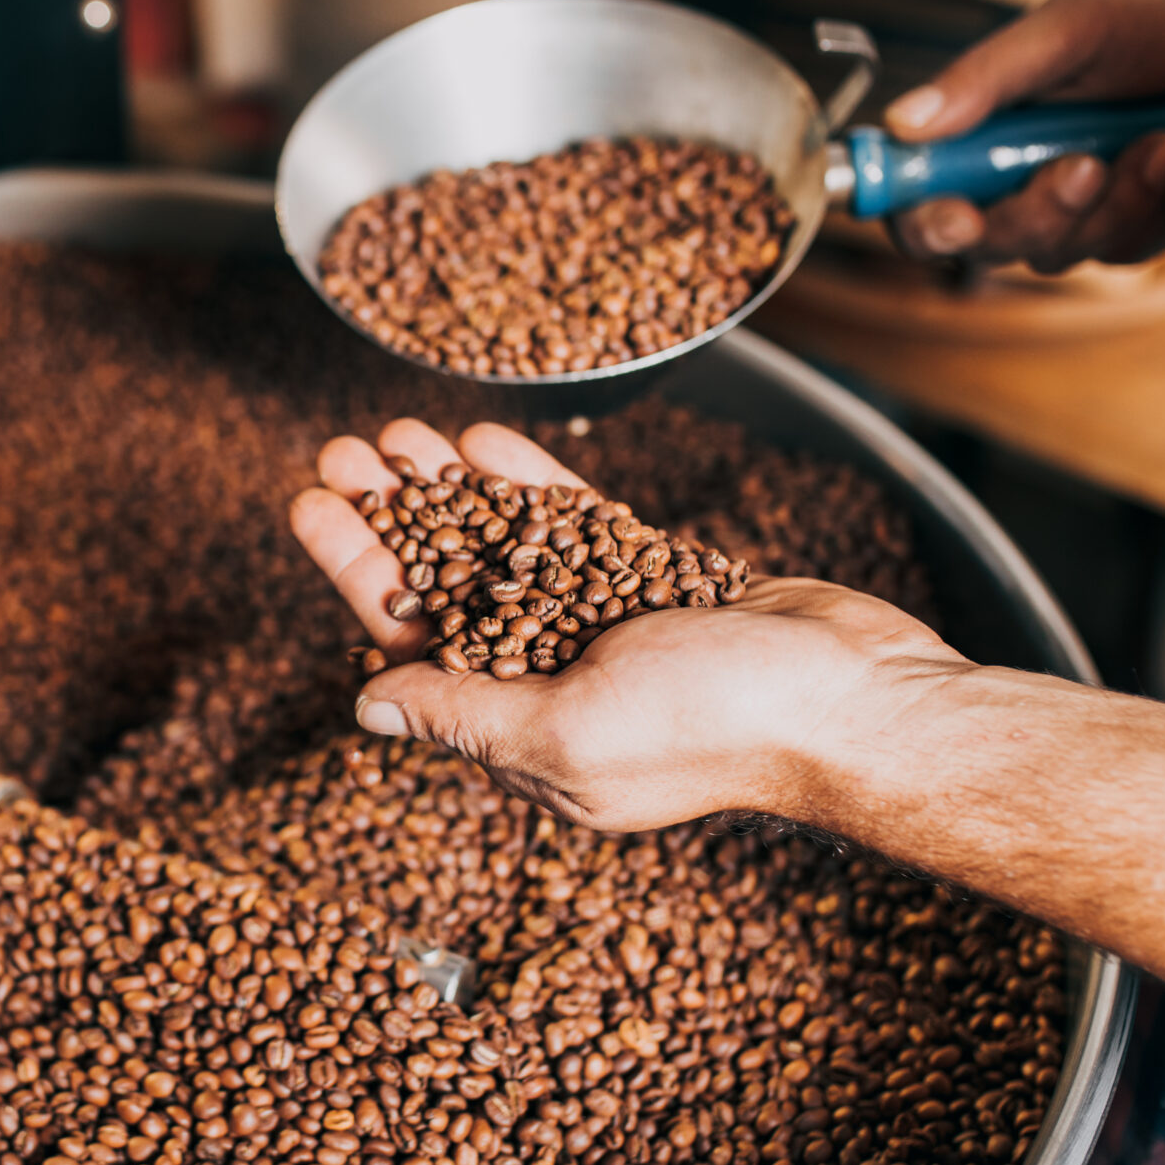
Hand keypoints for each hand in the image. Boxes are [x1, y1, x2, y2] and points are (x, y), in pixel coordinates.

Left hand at [288, 419, 974, 831]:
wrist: (856, 697)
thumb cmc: (718, 726)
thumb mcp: (566, 729)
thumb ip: (465, 714)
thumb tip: (368, 709)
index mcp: (522, 735)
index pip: (409, 642)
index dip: (356, 570)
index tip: (308, 506)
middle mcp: (555, 681)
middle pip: (445, 585)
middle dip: (388, 518)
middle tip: (338, 451)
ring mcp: (608, 626)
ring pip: (504, 546)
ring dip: (449, 489)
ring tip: (396, 430)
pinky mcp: (660, 580)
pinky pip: (575, 526)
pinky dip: (531, 485)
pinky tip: (482, 441)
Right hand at [884, 0, 1164, 272]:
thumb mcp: (1071, 31)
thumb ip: (985, 77)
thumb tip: (903, 121)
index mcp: (979, 127)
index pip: (912, 196)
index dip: (918, 217)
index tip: (956, 215)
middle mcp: (1011, 179)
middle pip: (982, 244)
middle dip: (1039, 211)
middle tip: (1085, 165)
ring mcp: (1070, 215)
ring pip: (1058, 252)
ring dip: (1123, 197)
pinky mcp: (1127, 236)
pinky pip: (1127, 249)